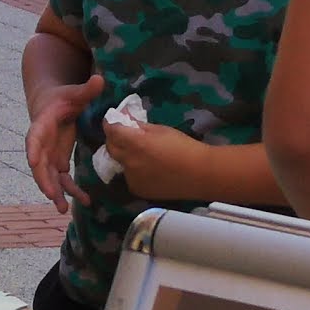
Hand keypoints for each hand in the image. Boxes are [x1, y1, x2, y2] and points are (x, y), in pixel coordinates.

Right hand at [25, 73, 101, 207]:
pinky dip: (71, 190)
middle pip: (39, 164)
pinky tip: (83, 201)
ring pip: (49, 177)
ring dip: (55, 192)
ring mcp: (49, 154)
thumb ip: (86, 89)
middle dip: (44, 180)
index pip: (34, 137)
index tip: (34, 162)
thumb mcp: (74, 92)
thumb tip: (99, 79)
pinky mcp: (58, 160)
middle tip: (51, 195)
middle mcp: (42, 143)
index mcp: (42, 124)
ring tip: (61, 209)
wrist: (53, 104)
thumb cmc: (62, 96)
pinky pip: (62, 179)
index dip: (33, 149)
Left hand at [105, 115, 219, 205]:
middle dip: (114, 139)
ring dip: (125, 156)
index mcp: (135, 144)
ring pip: (120, 164)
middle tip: (124, 135)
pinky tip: (148, 169)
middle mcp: (129, 162)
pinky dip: (133, 171)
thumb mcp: (161, 130)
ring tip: (139, 154)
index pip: (112, 131)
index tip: (112, 119)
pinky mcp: (138, 190)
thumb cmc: (184, 147)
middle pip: (110, 148)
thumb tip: (128, 122)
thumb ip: (140, 126)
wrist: (199, 174)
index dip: (110, 124)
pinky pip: (129, 177)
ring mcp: (132, 178)